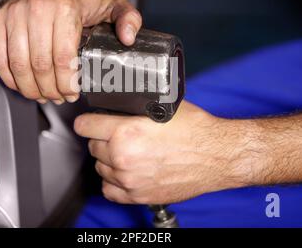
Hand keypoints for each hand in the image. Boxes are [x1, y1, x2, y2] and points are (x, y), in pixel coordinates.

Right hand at [0, 0, 141, 103]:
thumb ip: (129, 19)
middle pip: (39, 65)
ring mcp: (15, 14)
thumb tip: (128, 37)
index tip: (72, 92)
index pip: (62, 59)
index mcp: (63, 7)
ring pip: (18, 64)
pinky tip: (21, 84)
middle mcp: (36, 8)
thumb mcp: (115, 5)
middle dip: (50, 89)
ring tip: (42, 94)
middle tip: (58, 96)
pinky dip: (9, 76)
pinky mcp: (0, 20)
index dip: (66, 83)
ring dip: (30, 87)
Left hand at [74, 101, 259, 203]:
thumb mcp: (160, 106)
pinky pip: (109, 190)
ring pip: (100, 168)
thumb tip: (115, 108)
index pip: (85, 126)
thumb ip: (131, 109)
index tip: (89, 122)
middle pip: (93, 147)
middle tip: (116, 135)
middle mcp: (123, 157)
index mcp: (126, 131)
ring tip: (124, 153)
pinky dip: (113, 181)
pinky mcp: (138, 195)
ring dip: (108, 159)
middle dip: (102, 139)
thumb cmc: (195, 130)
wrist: (216, 155)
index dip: (88, 121)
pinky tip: (124, 172)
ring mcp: (129, 179)